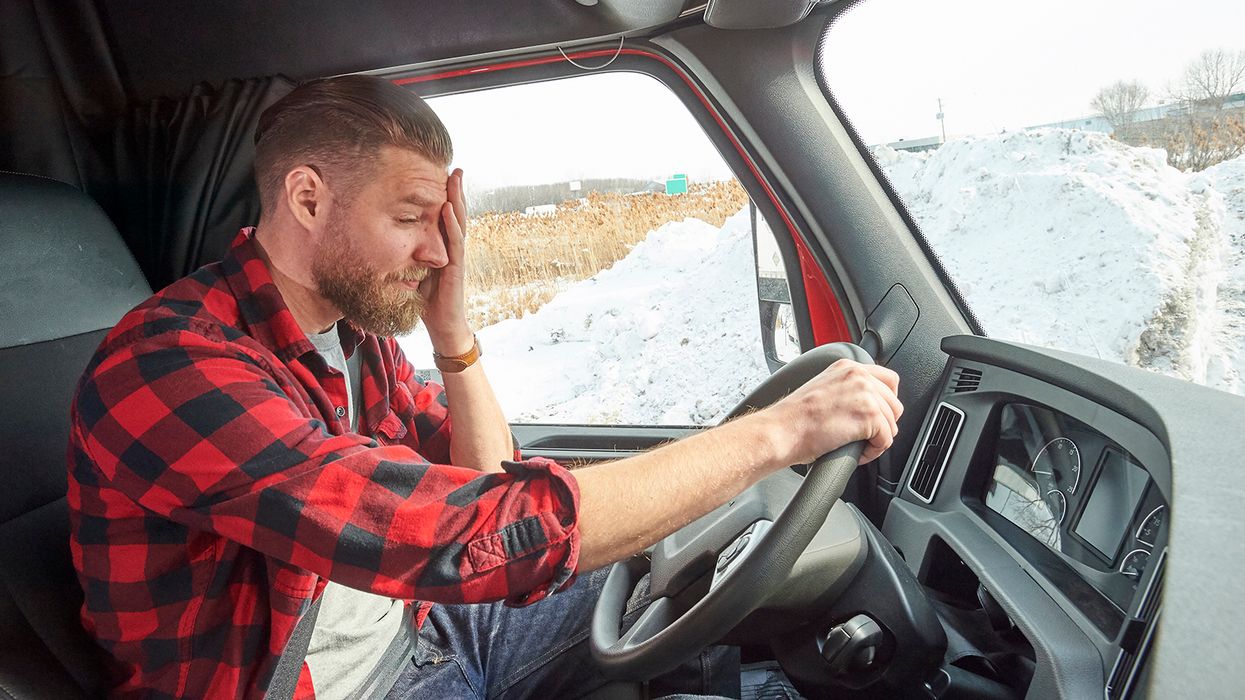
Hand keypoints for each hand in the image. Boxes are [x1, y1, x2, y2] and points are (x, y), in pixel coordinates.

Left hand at [418, 168, 473, 353]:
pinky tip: (447, 209)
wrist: (442, 326)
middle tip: (455, 167)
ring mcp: (456, 257)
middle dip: (455, 191)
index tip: (441, 175)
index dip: (445, 197)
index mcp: (443, 248)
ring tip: (455, 178)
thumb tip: (384, 247)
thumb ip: (408, 258)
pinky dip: (451, 224)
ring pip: (458, 222)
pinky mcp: (455, 268)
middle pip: (455, 214)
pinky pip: (454, 242)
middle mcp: (452, 249)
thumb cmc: (428, 301)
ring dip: (457, 200)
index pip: (446, 218)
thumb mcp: (414, 274)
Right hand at [764, 359, 902, 465]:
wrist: (781, 430)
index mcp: (847, 367)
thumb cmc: (793, 418)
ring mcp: (866, 394)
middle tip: (866, 436)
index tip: (877, 415)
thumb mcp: (822, 388)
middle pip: (895, 404)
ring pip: (892, 424)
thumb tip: (863, 406)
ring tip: (858, 446)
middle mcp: (859, 376)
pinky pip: (886, 440)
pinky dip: (873, 452)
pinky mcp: (870, 416)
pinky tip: (857, 452)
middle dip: (883, 424)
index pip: (888, 380)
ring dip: (877, 440)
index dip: (886, 402)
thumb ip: (846, 389)